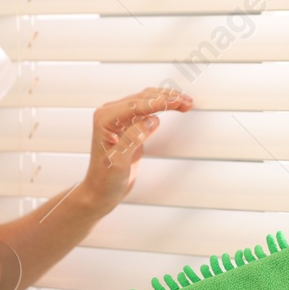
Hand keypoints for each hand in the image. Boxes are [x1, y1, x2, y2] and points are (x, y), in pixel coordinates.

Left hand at [77, 87, 192, 213]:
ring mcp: (120, 119)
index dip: (160, 102)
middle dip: (167, 98)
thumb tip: (151, 120)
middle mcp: (111, 114)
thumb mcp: (118, 162)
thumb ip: (133, 138)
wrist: (101, 191)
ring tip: (185, 103)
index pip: (137, 104)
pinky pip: (147, 110)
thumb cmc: (104, 179)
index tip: (178, 102)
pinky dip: (162, 107)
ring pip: (146, 101)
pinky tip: (173, 107)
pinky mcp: (129, 125)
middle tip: (187, 102)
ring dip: (166, 100)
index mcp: (105, 118)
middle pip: (143, 98)